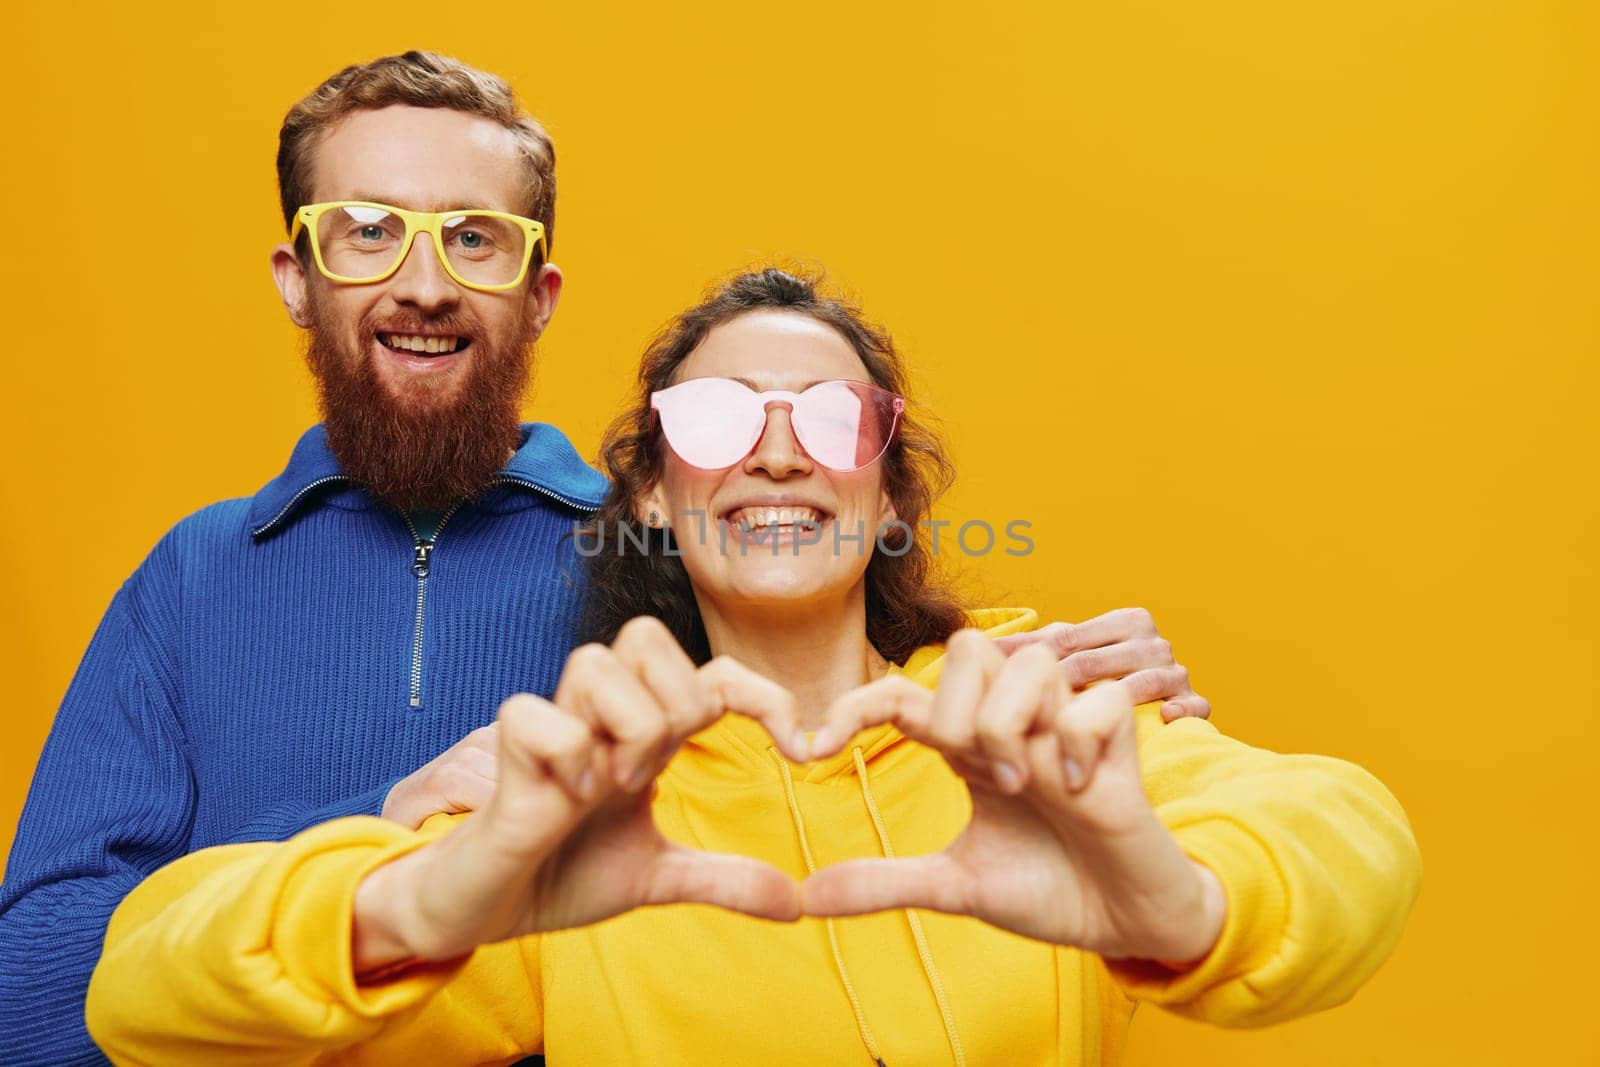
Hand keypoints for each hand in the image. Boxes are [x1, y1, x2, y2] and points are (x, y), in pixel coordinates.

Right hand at [352, 617, 809, 973]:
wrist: (484, 910)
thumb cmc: (559, 875)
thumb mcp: (656, 879)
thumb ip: (724, 880)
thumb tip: (796, 901)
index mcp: (644, 735)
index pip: (714, 674)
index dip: (764, 696)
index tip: (801, 750)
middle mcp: (602, 718)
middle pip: (647, 638)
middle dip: (674, 703)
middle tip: (655, 773)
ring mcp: (555, 729)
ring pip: (596, 662)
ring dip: (622, 729)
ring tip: (608, 788)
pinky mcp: (507, 752)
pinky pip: (537, 714)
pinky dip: (564, 756)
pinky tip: (564, 801)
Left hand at [804, 631, 1225, 964]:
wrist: (1123, 924)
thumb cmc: (1047, 889)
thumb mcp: (955, 887)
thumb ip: (884, 883)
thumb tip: (807, 894)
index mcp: (968, 745)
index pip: (902, 694)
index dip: (853, 708)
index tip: (810, 751)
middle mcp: (1013, 723)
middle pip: (968, 646)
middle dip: (956, 710)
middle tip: (975, 775)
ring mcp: (1067, 727)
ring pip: (1030, 662)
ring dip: (1011, 724)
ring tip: (1026, 786)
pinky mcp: (1120, 740)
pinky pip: (1094, 703)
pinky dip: (1078, 743)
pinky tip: (1079, 790)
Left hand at [990, 607, 1210, 722]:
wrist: (1159, 719)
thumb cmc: (1102, 686)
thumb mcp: (1071, 660)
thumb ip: (1033, 649)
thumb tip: (978, 644)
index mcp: (1124, 622)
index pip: (1067, 640)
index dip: (1029, 658)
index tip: (994, 676)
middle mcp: (1152, 643)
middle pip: (1097, 663)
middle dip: (1060, 686)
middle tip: (1025, 713)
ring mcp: (1177, 672)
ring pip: (1142, 682)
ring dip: (1112, 701)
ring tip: (1077, 722)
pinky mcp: (1197, 704)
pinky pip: (1193, 705)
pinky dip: (1181, 710)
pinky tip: (1164, 719)